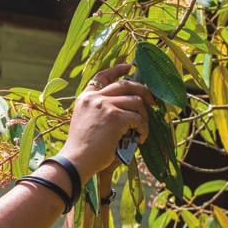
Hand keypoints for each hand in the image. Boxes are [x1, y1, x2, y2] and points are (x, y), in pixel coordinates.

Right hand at [61, 63, 153, 181]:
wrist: (75, 160)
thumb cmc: (81, 149)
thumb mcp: (85, 122)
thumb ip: (99, 111)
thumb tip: (125, 109)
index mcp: (85, 98)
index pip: (102, 76)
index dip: (117, 70)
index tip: (129, 67)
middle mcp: (95, 97)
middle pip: (126, 84)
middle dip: (143, 90)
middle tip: (152, 102)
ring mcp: (105, 105)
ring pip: (136, 101)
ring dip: (144, 116)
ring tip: (141, 130)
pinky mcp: (115, 117)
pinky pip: (138, 119)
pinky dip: (143, 129)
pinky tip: (140, 139)